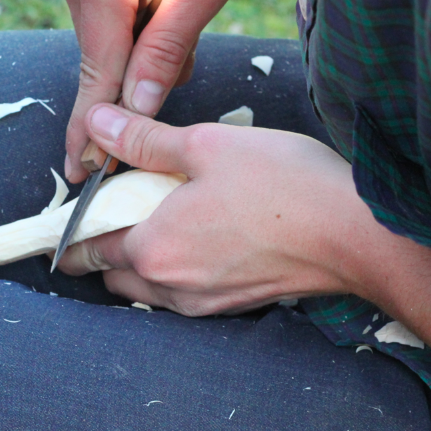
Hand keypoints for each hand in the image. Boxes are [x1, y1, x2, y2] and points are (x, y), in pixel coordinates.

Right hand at [53, 0, 264, 182]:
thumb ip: (165, 57)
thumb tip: (136, 112)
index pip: (96, 76)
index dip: (91, 129)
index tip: (80, 170)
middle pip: (101, 57)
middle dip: (140, 71)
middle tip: (183, 54)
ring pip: (105, 37)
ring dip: (142, 44)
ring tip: (179, 7)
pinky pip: (105, 13)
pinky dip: (135, 22)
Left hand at [57, 105, 379, 315]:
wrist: (358, 236)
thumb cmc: (283, 185)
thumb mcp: (205, 145)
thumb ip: (142, 140)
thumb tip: (95, 124)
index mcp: (150, 249)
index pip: (85, 247)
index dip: (73, 227)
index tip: (74, 211)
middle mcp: (170, 287)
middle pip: (113, 274)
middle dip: (105, 246)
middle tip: (121, 205)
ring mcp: (203, 304)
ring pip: (148, 287)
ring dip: (142, 259)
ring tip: (163, 216)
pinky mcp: (235, 306)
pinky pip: (184, 293)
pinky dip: (177, 269)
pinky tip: (203, 235)